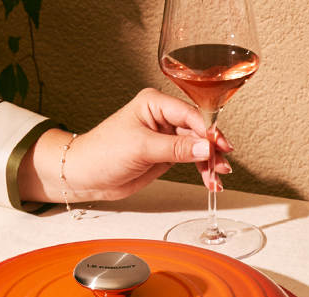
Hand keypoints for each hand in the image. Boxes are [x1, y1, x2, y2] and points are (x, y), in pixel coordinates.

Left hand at [18, 88, 232, 203]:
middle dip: (211, 150)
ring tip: (216, 179)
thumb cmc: (103, 152)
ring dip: (209, 164)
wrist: (87, 175)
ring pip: (197, 148)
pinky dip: (201, 171)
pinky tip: (210, 181)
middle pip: (198, 132)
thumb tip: (205, 147)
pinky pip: (191, 160)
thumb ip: (175, 148)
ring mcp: (165, 137)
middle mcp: (162, 117)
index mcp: (154, 103)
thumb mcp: (142, 148)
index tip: (219, 147)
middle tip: (221, 166)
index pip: (190, 114)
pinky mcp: (166, 155)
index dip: (208, 131)